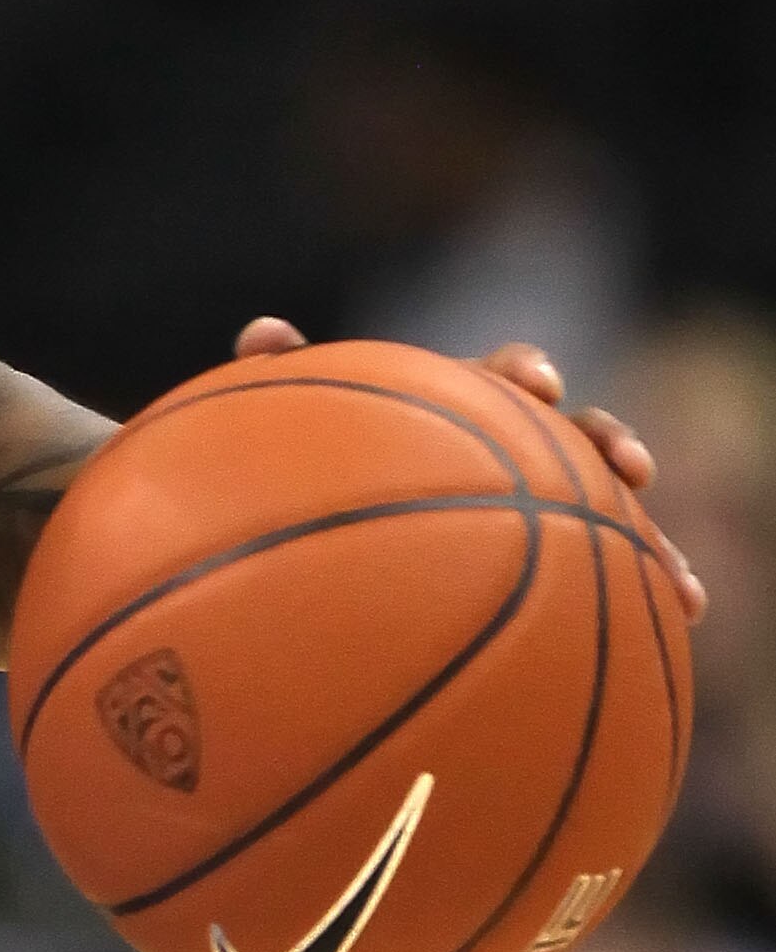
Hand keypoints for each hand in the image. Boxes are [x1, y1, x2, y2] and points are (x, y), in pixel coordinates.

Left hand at [237, 316, 706, 619]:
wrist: (315, 543)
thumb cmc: (302, 477)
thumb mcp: (284, 439)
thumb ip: (281, 387)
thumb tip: (266, 334)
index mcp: (456, 409)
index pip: (499, 375)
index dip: (524, 373)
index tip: (541, 387)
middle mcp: (509, 451)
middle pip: (573, 436)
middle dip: (606, 445)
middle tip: (631, 469)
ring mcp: (533, 508)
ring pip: (603, 517)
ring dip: (650, 541)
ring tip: (681, 585)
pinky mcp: (543, 566)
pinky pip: (599, 583)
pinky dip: (646, 590)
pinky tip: (684, 617)